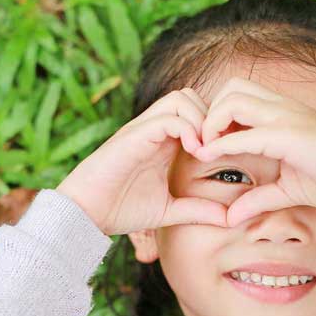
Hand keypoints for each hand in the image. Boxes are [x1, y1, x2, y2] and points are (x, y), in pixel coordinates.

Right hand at [56, 88, 227, 235]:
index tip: (230, 152)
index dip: (217, 127)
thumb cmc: (120, 210)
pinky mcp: (133, 135)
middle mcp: (154, 130)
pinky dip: (187, 129)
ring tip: (206, 151)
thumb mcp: (169, 211)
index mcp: (164, 142)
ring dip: (201, 120)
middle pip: (192, 97)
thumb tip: (230, 218)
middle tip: (221, 148)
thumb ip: (198, 210)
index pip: (198, 113)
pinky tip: (194, 153)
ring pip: (181, 98)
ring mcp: (143, 129)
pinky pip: (167, 117)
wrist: (84, 215)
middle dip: (212, 118)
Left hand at [193, 77, 315, 226]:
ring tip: (208, 150)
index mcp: (284, 112)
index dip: (217, 116)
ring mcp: (286, 117)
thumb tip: (231, 218)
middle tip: (204, 143)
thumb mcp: (286, 191)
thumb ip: (257, 199)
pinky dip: (222, 145)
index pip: (239, 95)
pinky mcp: (289, 136)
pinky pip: (245, 135)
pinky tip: (210, 158)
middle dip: (210, 113)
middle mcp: (283, 107)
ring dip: (212, 124)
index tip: (207, 144)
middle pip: (231, 87)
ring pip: (233, 101)